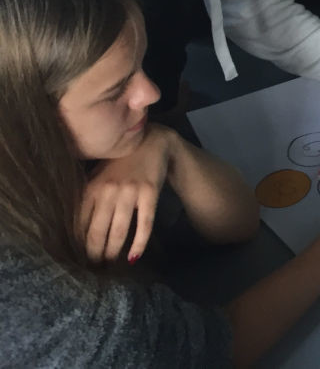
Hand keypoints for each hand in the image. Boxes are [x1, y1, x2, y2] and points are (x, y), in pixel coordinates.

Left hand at [79, 124, 176, 262]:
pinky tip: (134, 257)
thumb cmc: (121, 163)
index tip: (79, 259)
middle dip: (94, 254)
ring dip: (113, 253)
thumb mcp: (98, 176)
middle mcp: (108, 191)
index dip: (78, 246)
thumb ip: (86, 198)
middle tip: (94, 268)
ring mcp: (130, 192)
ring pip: (119, 231)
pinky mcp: (150, 193)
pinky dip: (139, 243)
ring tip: (110, 265)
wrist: (153, 143)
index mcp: (91, 188)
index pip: (79, 225)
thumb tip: (73, 231)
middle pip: (97, 232)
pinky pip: (144, 224)